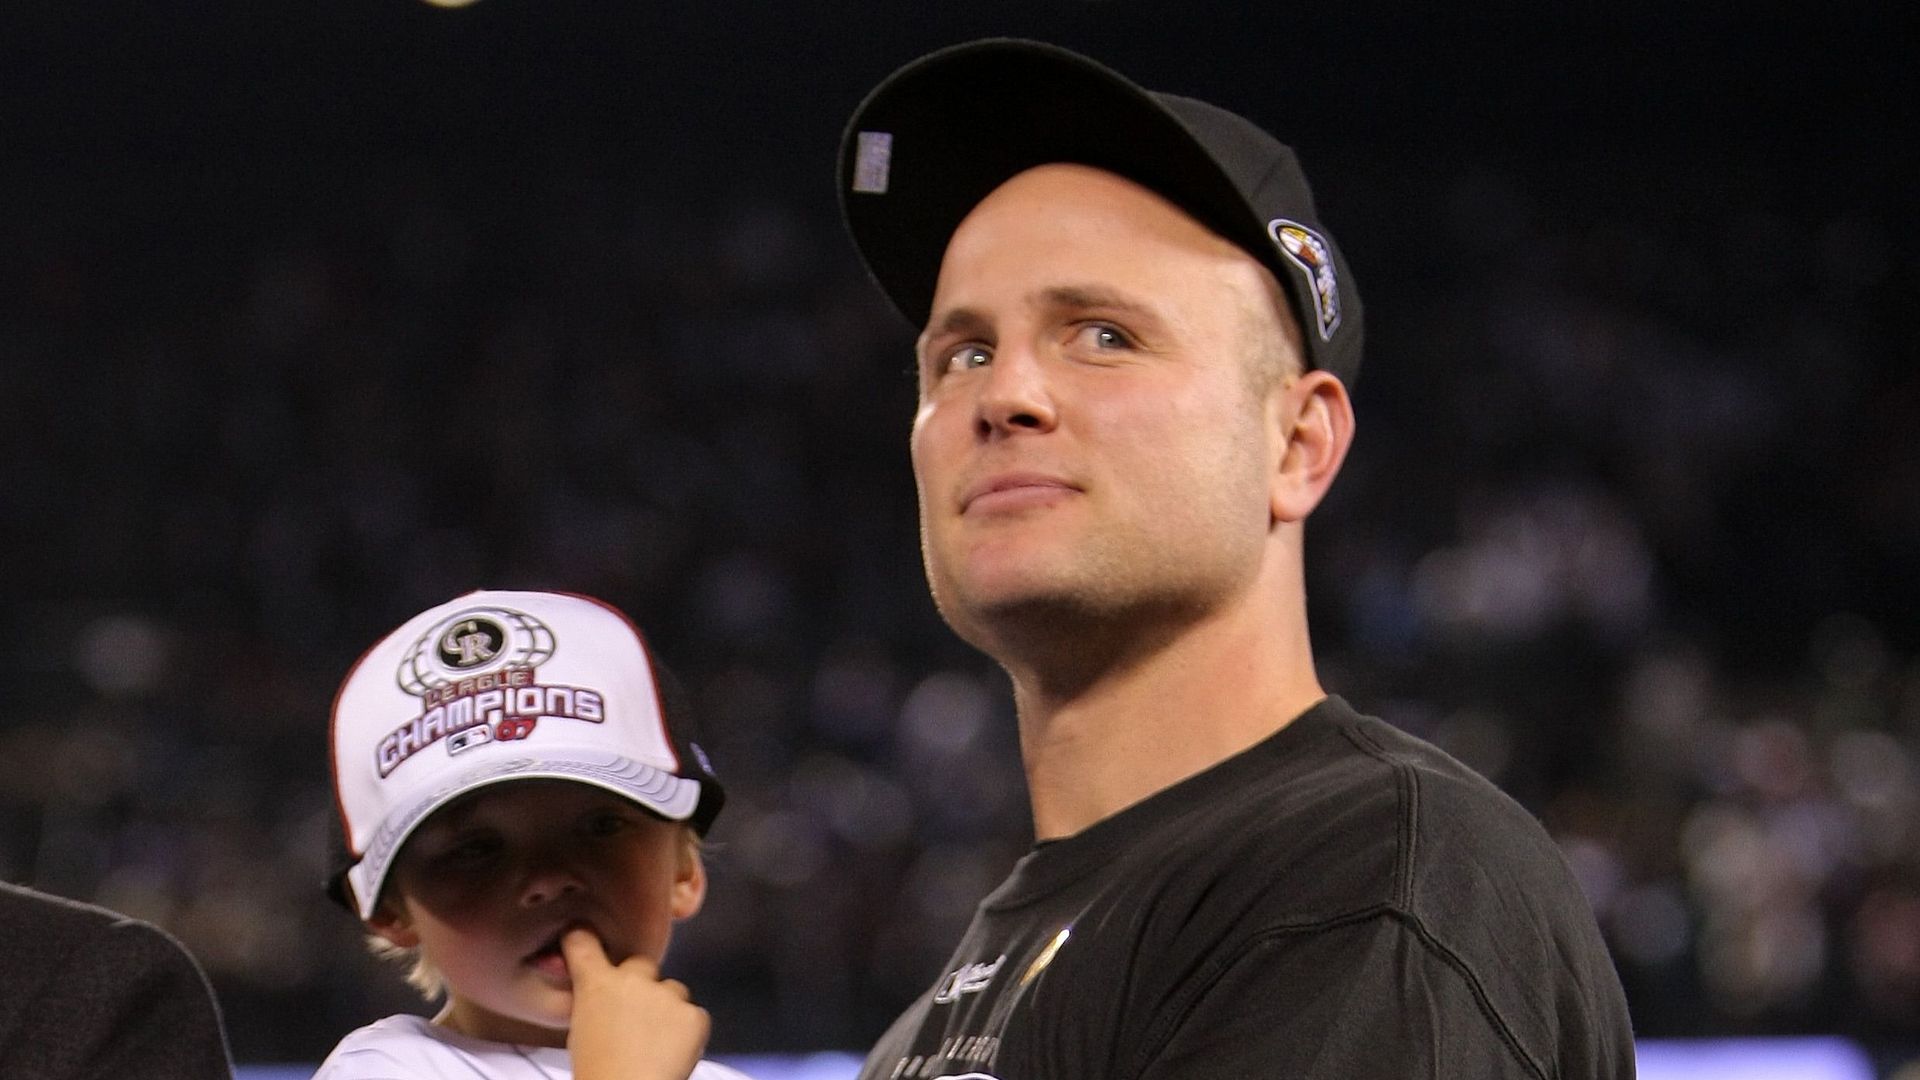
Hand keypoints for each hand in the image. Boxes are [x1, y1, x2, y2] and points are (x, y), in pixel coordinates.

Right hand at [562, 927, 709, 1079]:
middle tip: (637, 1017)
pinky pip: (695, 1015)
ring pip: (673, 991)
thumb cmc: (599, 1073)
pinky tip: (674, 1053)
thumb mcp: (580, 1032)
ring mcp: (667, 995)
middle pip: (642, 965)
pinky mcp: (694, 1015)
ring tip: (656, 1044)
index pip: (583, 943)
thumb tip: (604, 999)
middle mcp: (632, 980)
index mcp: (596, 985)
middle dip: (641, 984)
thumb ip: (594, 1004)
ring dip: (667, 1009)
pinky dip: (688, 1031)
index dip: (583, 937)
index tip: (583, 932)